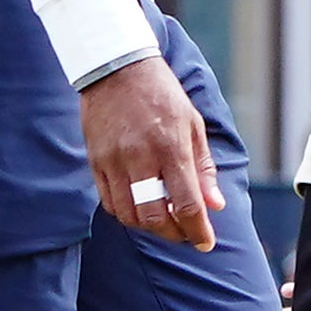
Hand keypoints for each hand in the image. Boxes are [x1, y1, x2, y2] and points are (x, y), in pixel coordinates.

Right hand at [81, 55, 216, 251]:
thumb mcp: (193, 124)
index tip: (205, 243)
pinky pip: (109, 202)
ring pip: (129, 215)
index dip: (197, 230)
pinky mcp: (95, 161)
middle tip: (185, 233)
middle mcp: (140, 157)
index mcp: (171, 146)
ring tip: (163, 220)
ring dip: (149, 226)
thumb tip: (214, 205)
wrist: (116, 68)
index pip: (185, 204)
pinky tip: (139, 207)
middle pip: (154, 217)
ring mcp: (114, 161)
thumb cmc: (161, 94)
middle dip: (173, 234)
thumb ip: (203, 168)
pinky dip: (126, 213)